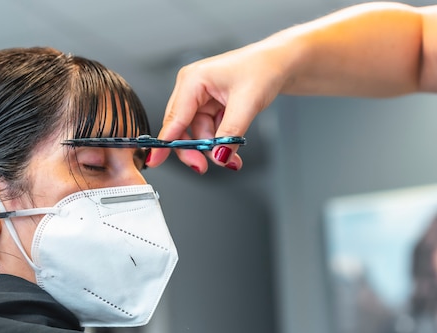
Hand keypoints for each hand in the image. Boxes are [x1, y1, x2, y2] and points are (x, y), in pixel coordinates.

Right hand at [148, 41, 289, 172]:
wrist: (280, 63)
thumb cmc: (263, 68)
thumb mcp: (247, 103)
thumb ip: (230, 133)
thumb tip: (218, 155)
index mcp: (193, 80)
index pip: (174, 118)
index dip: (165, 143)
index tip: (156, 160)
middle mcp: (192, 88)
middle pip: (182, 129)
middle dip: (196, 149)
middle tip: (206, 166)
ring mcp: (200, 97)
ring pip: (197, 134)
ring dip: (212, 149)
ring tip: (232, 157)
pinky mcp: (210, 105)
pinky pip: (208, 131)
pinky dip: (219, 143)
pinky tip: (232, 148)